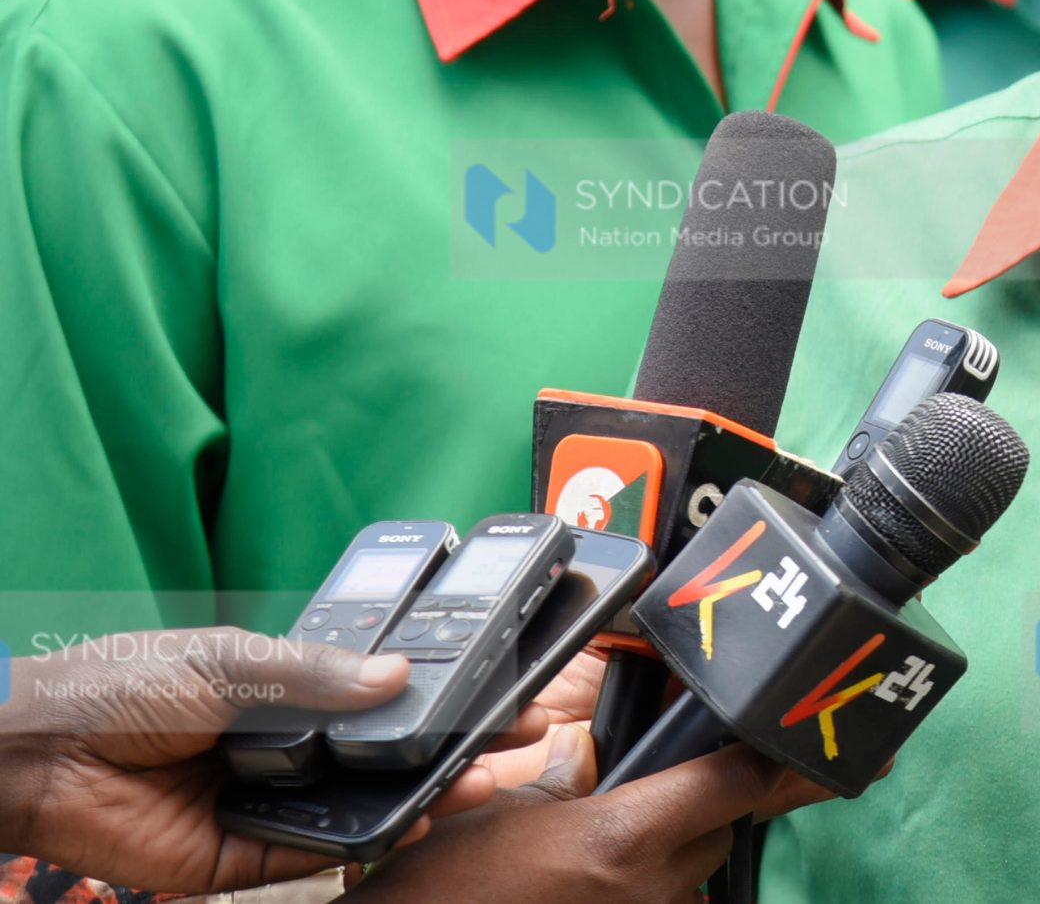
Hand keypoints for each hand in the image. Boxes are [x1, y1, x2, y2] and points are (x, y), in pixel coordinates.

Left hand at [0, 626, 496, 892]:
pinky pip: (315, 851)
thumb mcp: (230, 659)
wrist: (40, 753)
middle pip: (382, 753)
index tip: (496, 683)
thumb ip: (317, 673)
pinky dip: (364, 840)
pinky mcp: (241, 856)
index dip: (435, 693)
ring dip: (423, 792)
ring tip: (481, 777)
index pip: (376, 695)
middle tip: (516, 736)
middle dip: (450, 745)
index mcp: (281, 691)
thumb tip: (397, 678)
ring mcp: (265, 801)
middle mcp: (281, 747)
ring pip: (361, 804)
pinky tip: (413, 821)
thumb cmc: (121, 685)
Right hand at [352, 725, 837, 902]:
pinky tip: (590, 882)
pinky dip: (648, 890)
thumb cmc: (442, 885)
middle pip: (720, 828)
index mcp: (624, 835)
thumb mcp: (509, 811)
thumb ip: (576, 781)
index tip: (851, 750)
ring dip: (668, 858)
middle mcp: (650, 888)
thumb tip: (603, 757)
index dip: (791, 761)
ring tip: (589, 858)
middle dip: (703, 807)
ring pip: (693, 874)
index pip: (738, 782)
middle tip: (654, 797)